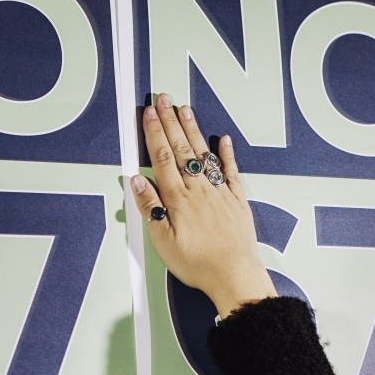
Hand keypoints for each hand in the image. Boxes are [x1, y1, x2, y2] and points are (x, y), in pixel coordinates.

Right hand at [131, 94, 275, 316]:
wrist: (235, 275)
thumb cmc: (198, 264)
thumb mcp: (163, 242)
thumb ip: (151, 208)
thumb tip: (138, 181)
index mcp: (178, 199)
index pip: (162, 157)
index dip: (154, 133)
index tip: (148, 113)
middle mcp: (199, 190)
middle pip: (181, 149)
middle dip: (171, 121)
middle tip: (164, 99)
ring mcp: (219, 193)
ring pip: (204, 154)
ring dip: (193, 130)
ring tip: (185, 109)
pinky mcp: (236, 201)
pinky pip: (231, 171)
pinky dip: (227, 153)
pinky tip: (223, 139)